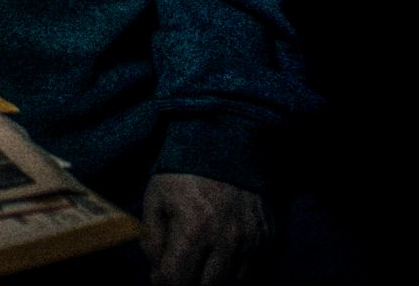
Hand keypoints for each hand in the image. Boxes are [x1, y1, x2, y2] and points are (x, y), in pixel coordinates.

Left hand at [141, 172, 269, 285]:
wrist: (225, 146)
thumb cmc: (184, 173)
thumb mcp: (155, 198)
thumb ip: (151, 240)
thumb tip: (157, 274)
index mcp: (194, 229)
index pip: (175, 280)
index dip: (163, 283)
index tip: (160, 277)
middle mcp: (226, 240)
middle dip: (188, 283)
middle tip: (181, 270)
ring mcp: (250, 242)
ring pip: (230, 285)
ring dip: (211, 281)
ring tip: (199, 265)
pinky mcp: (266, 239)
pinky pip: (251, 272)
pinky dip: (234, 273)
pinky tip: (220, 259)